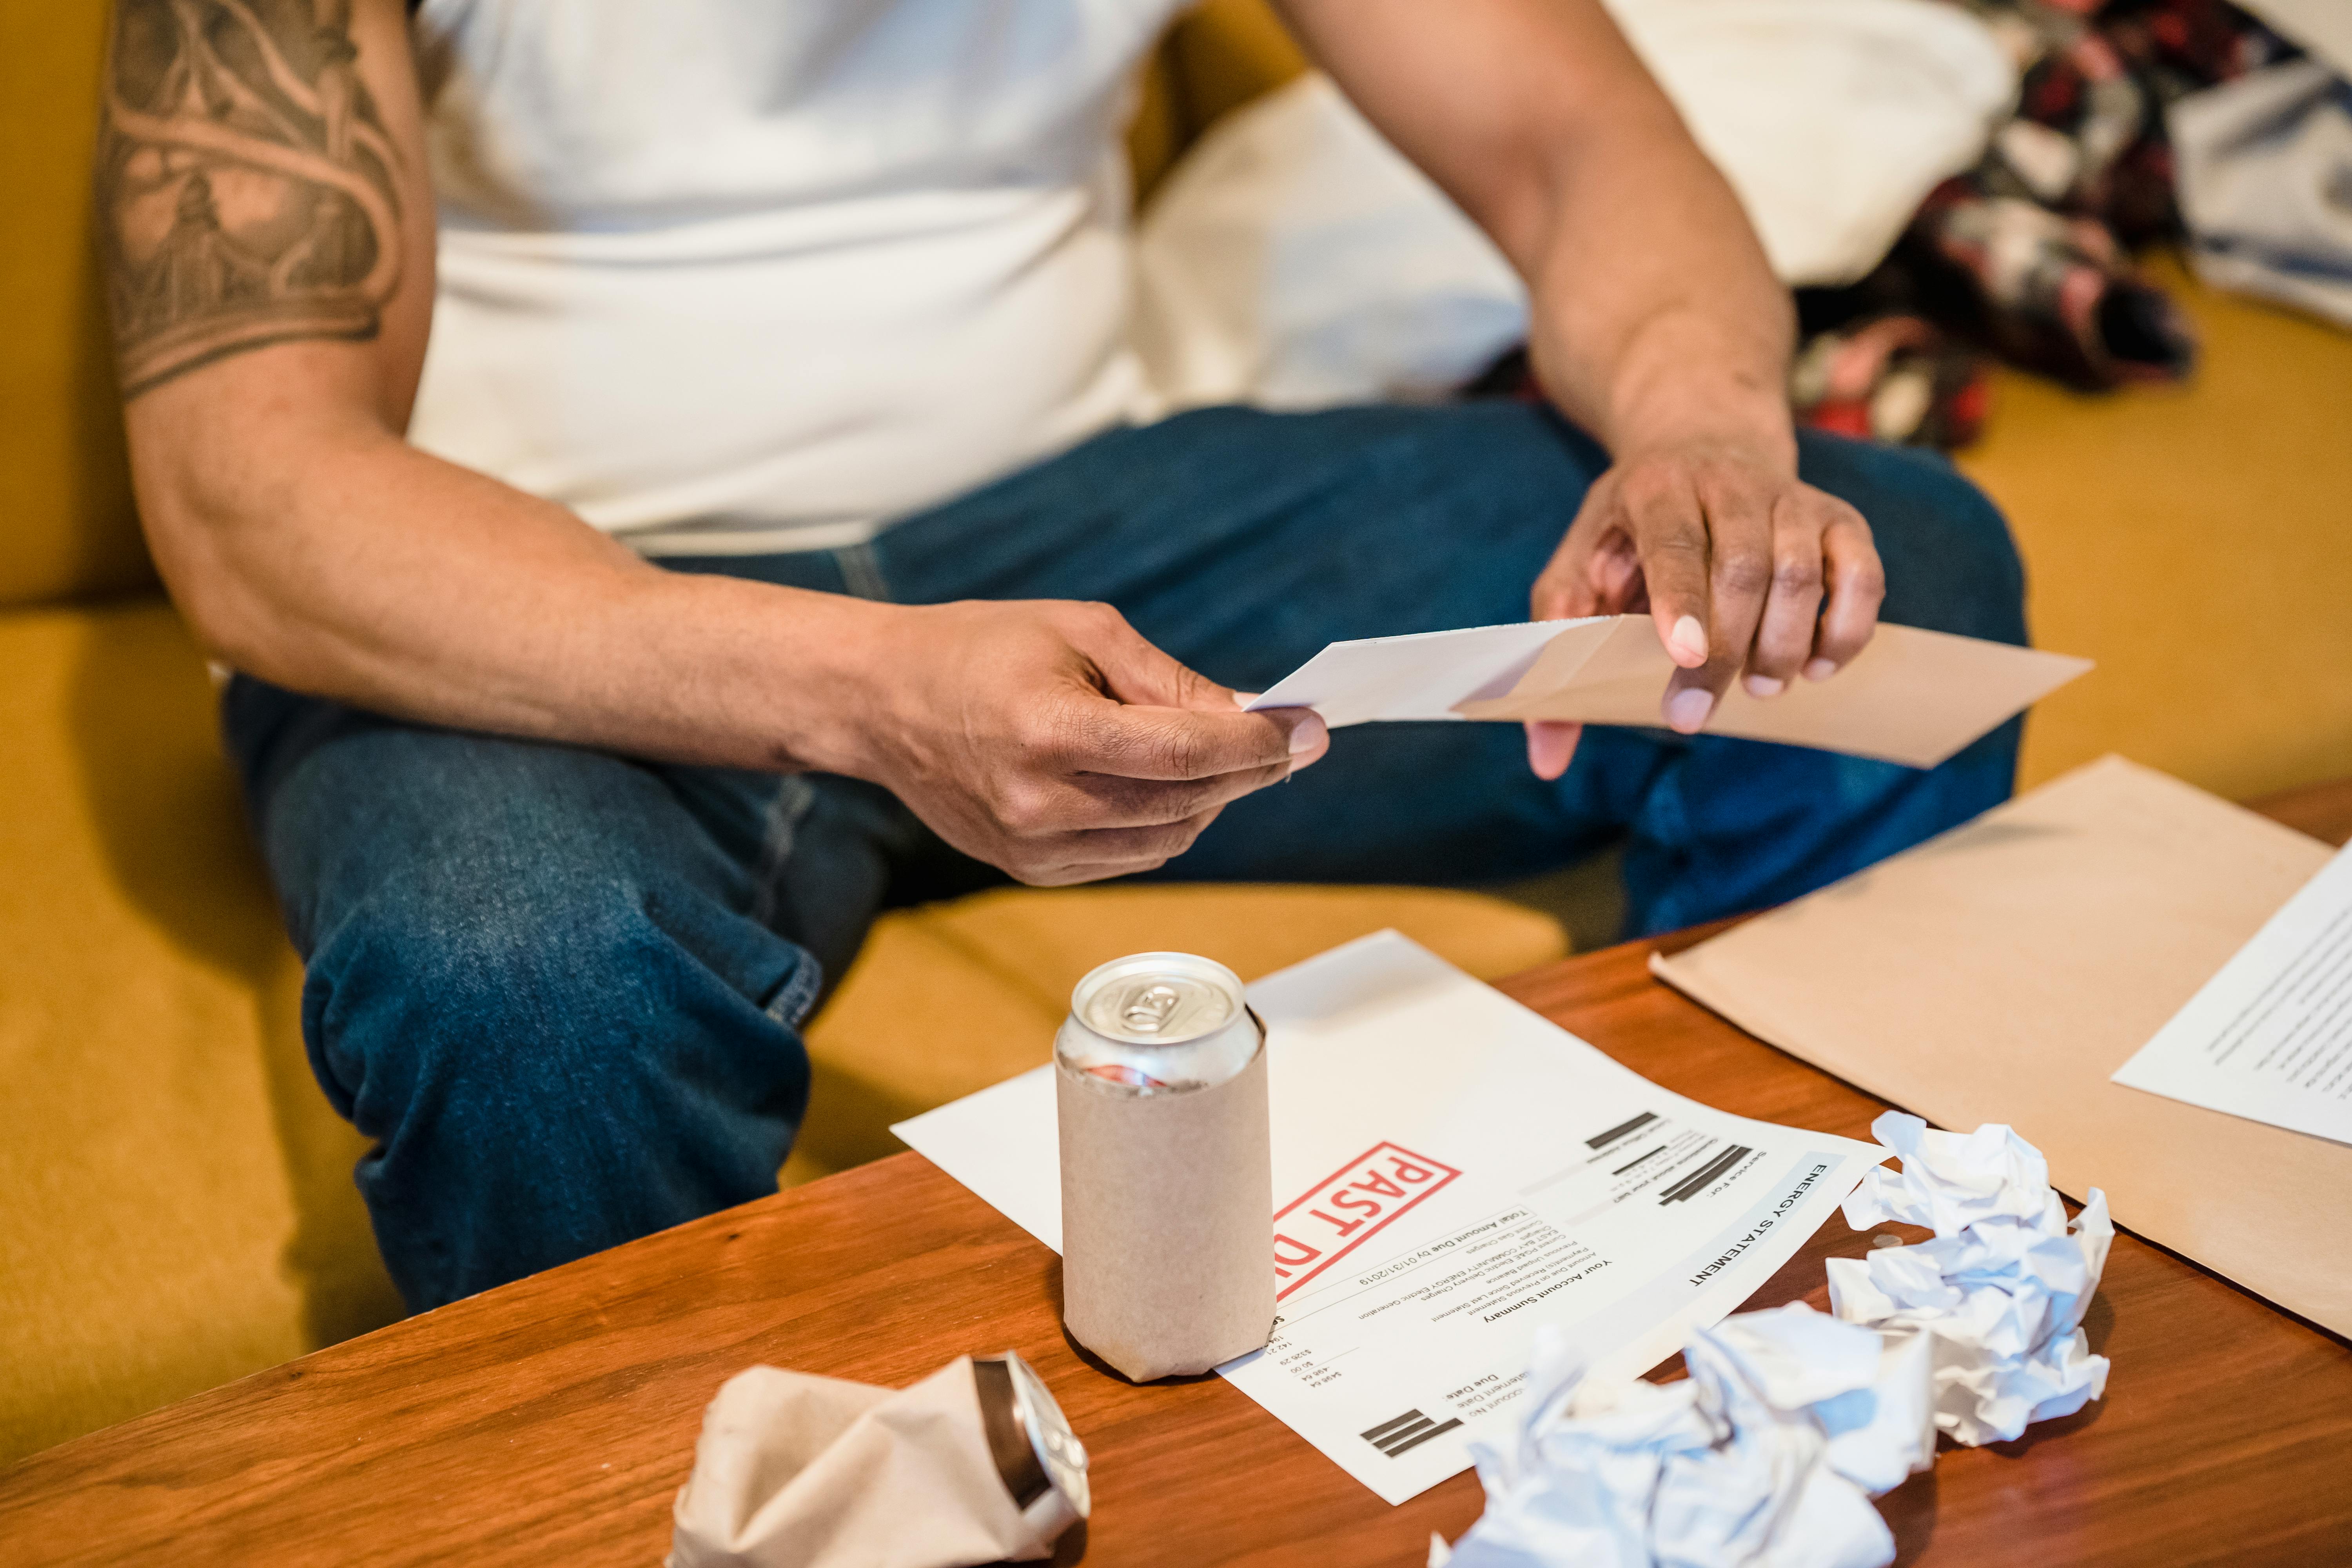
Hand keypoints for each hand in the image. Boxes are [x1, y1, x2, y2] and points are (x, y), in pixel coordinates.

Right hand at [838, 599, 1327, 885]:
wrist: (882, 702)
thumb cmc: (982, 649)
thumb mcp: (1081, 632)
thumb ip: (1170, 681)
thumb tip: (1251, 718)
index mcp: (1052, 731)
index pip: (1187, 751)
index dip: (1260, 742)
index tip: (1309, 729)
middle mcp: (1042, 803)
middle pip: (1188, 801)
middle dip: (1250, 769)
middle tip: (1286, 740)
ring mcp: (1034, 848)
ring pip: (1170, 840)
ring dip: (1211, 799)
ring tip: (1216, 755)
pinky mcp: (1031, 871)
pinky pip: (1132, 858)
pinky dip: (1165, 824)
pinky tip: (1161, 785)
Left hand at [1523, 438, 1884, 778]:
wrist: (1701, 442)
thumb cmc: (1630, 528)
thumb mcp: (1577, 568)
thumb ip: (1555, 650)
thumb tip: (1546, 759)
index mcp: (1657, 489)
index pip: (1675, 543)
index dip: (1682, 600)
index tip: (1683, 657)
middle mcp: (1728, 483)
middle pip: (1744, 566)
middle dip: (1727, 649)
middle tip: (1699, 711)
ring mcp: (1791, 497)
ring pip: (1803, 571)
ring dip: (1786, 643)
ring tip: (1761, 688)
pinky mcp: (1839, 517)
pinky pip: (1862, 572)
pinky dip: (1848, 626)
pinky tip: (1819, 666)